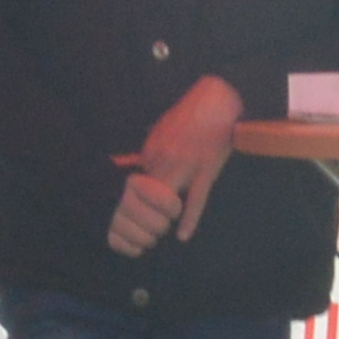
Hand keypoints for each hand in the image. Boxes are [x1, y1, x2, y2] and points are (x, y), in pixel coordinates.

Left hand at [103, 76, 239, 258]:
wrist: (214, 103)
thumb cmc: (186, 118)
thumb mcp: (158, 133)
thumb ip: (144, 153)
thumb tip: (125, 165)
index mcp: (151, 151)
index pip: (134, 185)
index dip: (130, 203)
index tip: (126, 218)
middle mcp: (164, 161)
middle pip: (146, 197)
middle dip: (141, 217)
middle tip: (140, 234)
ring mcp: (185, 167)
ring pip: (167, 201)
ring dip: (161, 219)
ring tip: (157, 236)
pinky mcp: (205, 172)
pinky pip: (196, 200)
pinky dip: (189, 220)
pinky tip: (183, 235)